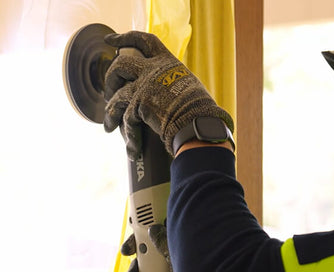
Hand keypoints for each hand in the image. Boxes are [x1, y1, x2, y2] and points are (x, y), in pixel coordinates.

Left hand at [103, 31, 233, 158]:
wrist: (200, 123)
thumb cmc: (201, 109)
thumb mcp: (188, 86)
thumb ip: (174, 83)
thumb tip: (169, 93)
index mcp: (167, 62)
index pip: (144, 40)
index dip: (125, 37)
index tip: (111, 39)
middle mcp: (153, 70)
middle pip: (121, 64)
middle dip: (111, 77)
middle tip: (110, 89)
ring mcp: (144, 87)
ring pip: (116, 93)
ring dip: (111, 109)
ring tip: (109, 122)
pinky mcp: (139, 105)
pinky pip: (125, 120)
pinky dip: (128, 137)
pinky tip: (131, 150)